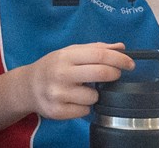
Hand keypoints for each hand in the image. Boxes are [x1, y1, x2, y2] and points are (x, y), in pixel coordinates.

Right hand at [20, 42, 134, 119]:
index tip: (130, 63)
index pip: (100, 55)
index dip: (119, 59)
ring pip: (94, 96)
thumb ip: (95, 49)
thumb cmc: (52, 67)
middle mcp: (61, 74)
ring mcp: (58, 94)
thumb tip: (121, 47)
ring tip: (83, 89)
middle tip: (114, 75)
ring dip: (95, 94)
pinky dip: (84, 107)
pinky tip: (74, 100)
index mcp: (65, 57)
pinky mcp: (57, 111)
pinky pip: (85, 111)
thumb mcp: (69, 52)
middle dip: (114, 75)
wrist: (27, 86)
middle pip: (101, 74)